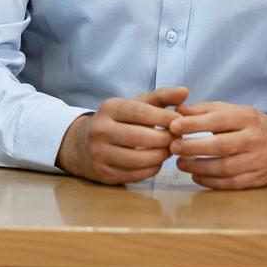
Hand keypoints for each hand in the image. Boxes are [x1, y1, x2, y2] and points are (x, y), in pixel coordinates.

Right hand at [56, 86, 186, 184]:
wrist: (82, 145)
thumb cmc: (117, 122)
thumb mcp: (134, 105)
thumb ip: (161, 98)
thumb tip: (185, 91)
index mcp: (108, 108)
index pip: (141, 112)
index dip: (165, 118)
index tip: (180, 123)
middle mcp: (100, 129)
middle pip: (141, 137)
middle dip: (165, 140)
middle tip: (177, 140)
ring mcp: (99, 153)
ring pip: (138, 159)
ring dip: (160, 157)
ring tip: (167, 151)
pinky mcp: (103, 173)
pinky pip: (135, 174)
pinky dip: (151, 169)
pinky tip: (155, 162)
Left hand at [168, 100, 266, 189]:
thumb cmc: (246, 125)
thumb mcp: (229, 111)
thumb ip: (203, 110)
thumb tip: (177, 109)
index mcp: (246, 117)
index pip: (217, 120)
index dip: (194, 124)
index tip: (173, 126)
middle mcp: (255, 139)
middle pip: (221, 145)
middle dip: (194, 147)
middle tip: (173, 147)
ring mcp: (259, 160)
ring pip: (225, 167)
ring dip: (199, 167)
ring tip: (180, 163)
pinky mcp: (259, 178)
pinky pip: (232, 183)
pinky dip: (211, 181)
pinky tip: (196, 176)